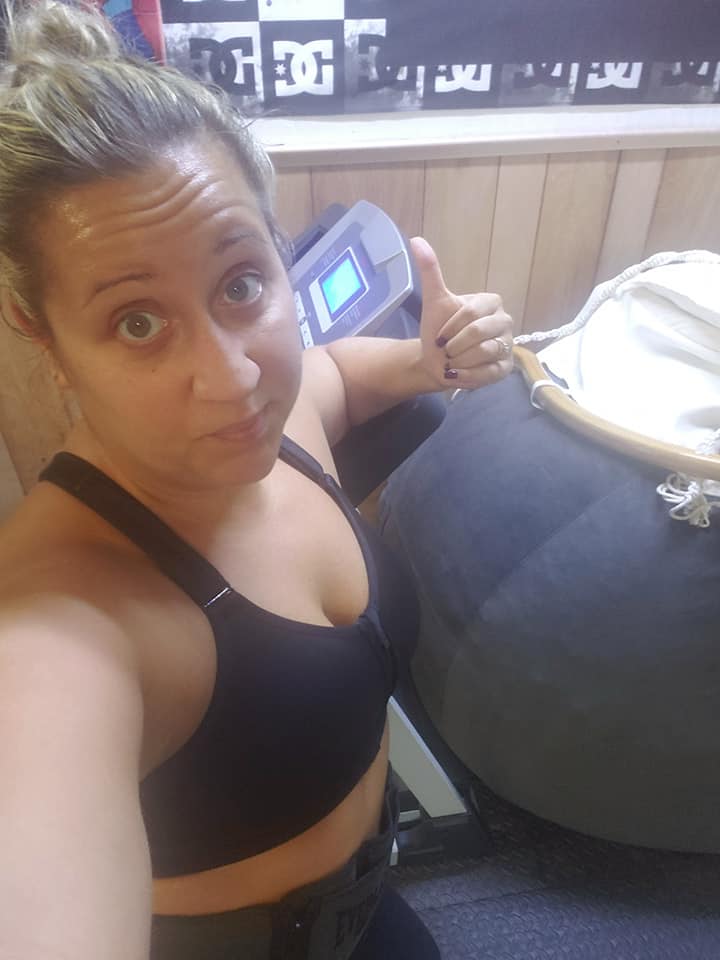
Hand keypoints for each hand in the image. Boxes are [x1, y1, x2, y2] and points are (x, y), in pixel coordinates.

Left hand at [411, 236, 513, 390]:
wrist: (436, 361)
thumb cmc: (439, 331)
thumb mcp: (434, 301)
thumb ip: (430, 271)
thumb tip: (416, 240)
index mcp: (490, 302)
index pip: (471, 313)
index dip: (450, 327)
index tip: (439, 336)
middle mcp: (504, 322)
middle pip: (479, 332)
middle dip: (454, 345)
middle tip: (445, 350)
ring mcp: (508, 345)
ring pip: (484, 352)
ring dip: (459, 360)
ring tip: (451, 361)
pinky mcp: (506, 368)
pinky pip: (488, 373)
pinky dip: (466, 376)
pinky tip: (456, 374)